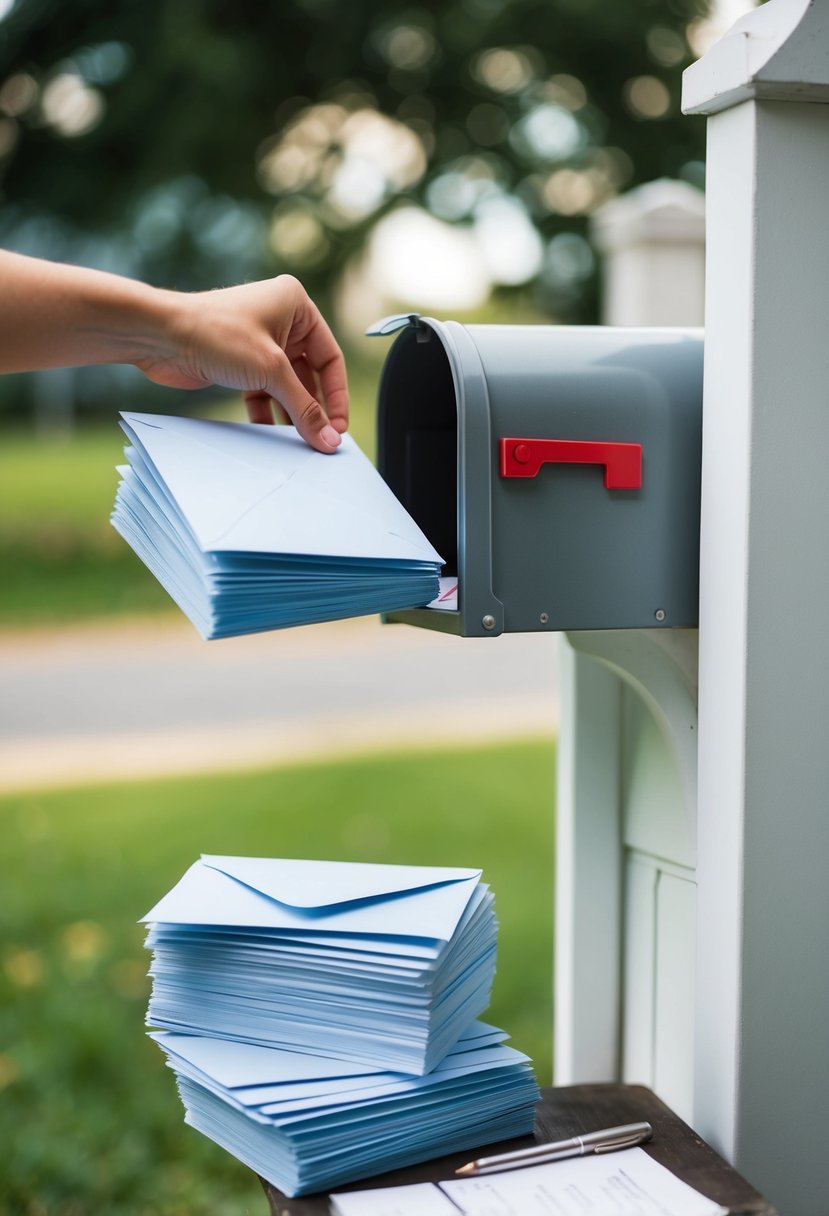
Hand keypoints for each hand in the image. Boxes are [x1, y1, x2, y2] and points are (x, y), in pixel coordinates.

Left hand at [137, 275, 348, 453]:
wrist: (159, 335)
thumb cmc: (214, 332)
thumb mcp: (270, 370)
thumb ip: (304, 407)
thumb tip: (329, 437)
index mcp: (296, 305)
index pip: (330, 357)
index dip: (336, 395)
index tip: (338, 426)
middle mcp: (281, 320)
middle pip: (309, 374)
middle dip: (313, 407)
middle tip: (321, 439)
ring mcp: (260, 342)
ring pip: (286, 386)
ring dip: (291, 413)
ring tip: (298, 441)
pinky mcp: (241, 363)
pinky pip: (265, 392)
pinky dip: (269, 412)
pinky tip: (271, 432)